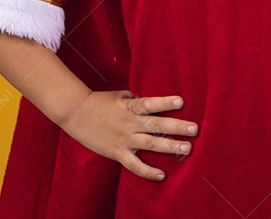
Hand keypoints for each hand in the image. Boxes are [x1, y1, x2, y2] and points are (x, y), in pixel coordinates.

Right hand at [60, 90, 197, 181]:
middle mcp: (129, 124)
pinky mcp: (117, 153)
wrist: (76, 114)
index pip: (150, 104)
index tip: (181, 102)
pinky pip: (134, 165)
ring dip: (169, 147)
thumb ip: (135, 100)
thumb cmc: (99, 101)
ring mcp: (124, 139)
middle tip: (194, 129)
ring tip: (187, 148)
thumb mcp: (119, 96)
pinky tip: (161, 175)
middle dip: (177, 127)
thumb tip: (150, 104)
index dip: (165, 103)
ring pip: (150, 144)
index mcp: (130, 107)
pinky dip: (147, 171)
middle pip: (156, 125)